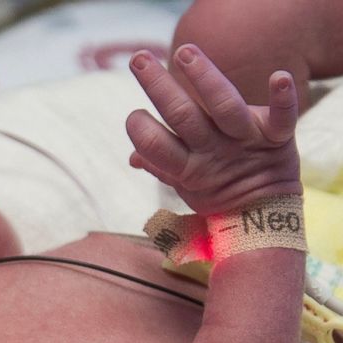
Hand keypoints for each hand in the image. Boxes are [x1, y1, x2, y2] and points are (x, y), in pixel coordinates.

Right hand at [126, 44, 300, 214]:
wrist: (263, 215)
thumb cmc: (218, 194)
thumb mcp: (185, 186)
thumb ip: (160, 167)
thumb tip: (134, 156)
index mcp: (187, 168)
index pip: (156, 147)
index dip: (141, 130)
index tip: (135, 116)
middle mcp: (214, 151)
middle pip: (182, 116)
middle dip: (158, 86)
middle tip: (138, 59)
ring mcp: (246, 141)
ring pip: (224, 106)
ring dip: (205, 78)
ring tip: (185, 53)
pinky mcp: (278, 136)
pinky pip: (284, 116)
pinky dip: (283, 97)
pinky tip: (278, 76)